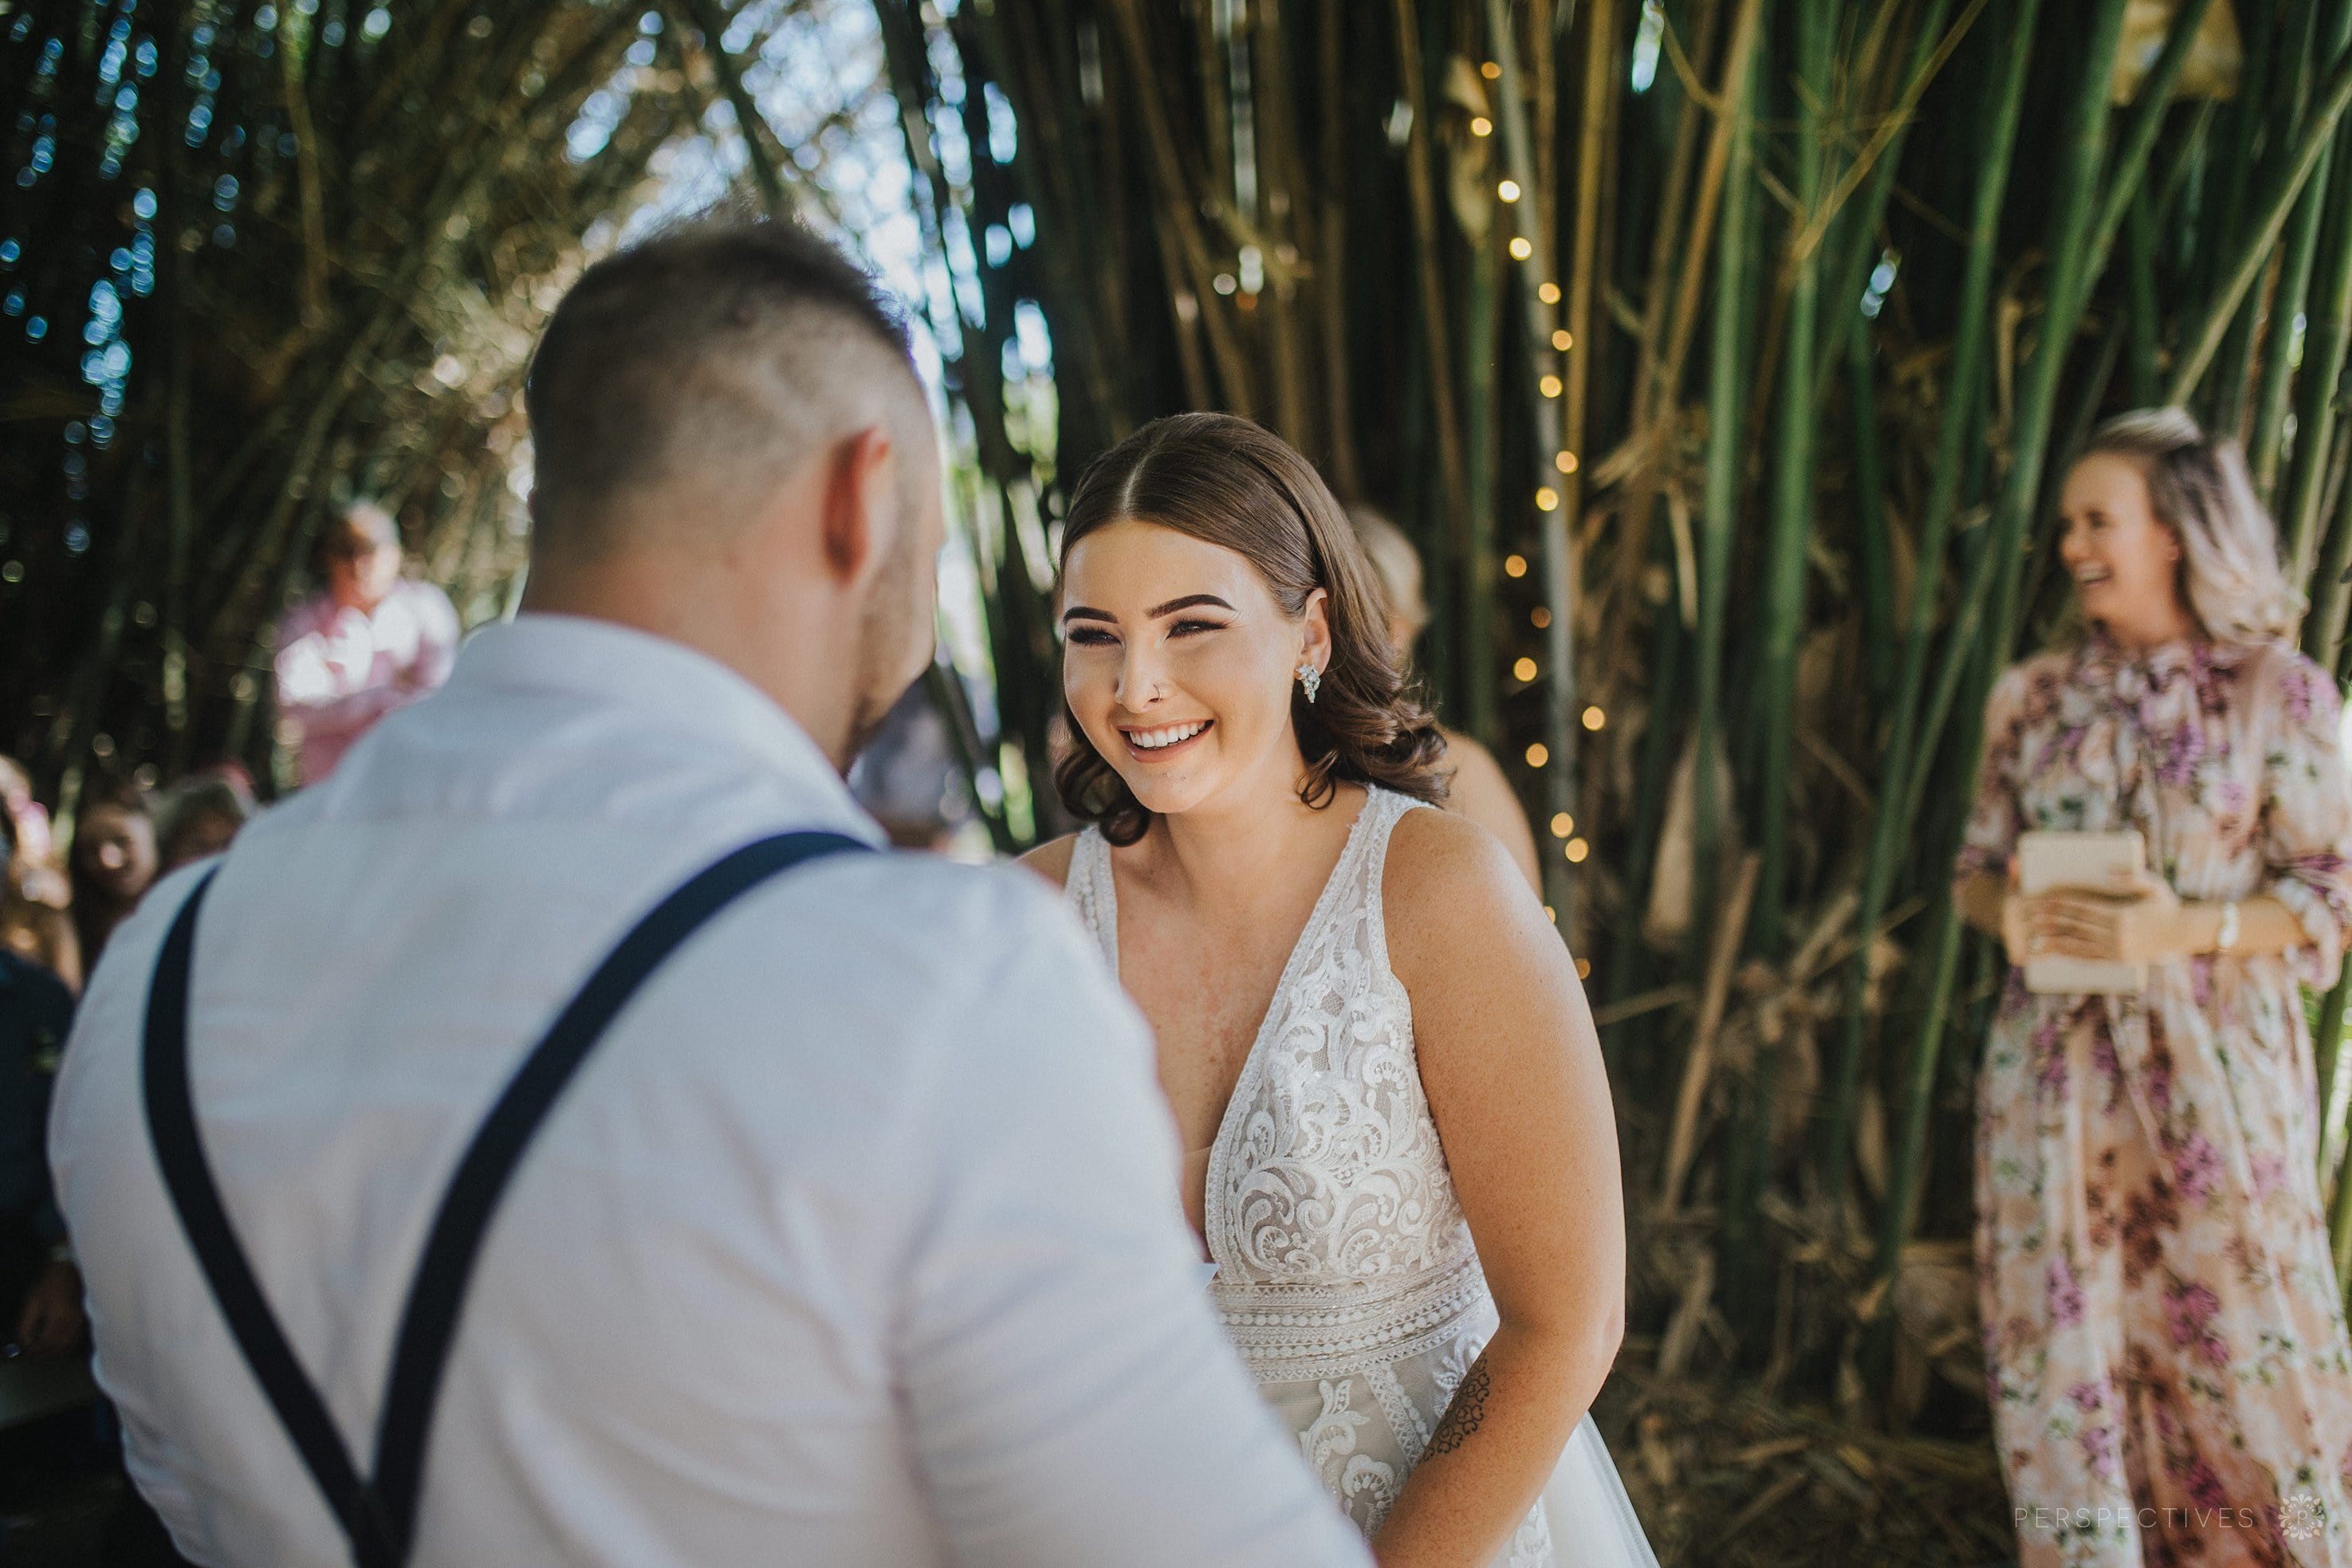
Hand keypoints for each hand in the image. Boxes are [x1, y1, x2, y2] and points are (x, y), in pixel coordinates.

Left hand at [15, 1259, 83, 1357]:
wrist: (71, 1270)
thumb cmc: (49, 1284)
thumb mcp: (32, 1302)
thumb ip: (26, 1325)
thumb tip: (23, 1343)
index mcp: (60, 1318)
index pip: (45, 1343)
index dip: (33, 1351)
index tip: (24, 1352)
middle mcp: (73, 1323)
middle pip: (57, 1348)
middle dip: (42, 1354)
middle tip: (31, 1355)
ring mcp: (82, 1322)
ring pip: (68, 1347)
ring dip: (53, 1352)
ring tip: (41, 1351)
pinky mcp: (85, 1321)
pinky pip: (75, 1341)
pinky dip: (64, 1347)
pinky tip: (55, 1344)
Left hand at [2030, 867, 2184, 963]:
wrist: (2185, 933)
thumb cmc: (2168, 905)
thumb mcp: (2155, 886)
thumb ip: (2133, 878)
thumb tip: (2109, 872)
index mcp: (2122, 916)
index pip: (2083, 909)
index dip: (2061, 905)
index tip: (2044, 900)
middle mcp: (2117, 936)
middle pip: (2076, 927)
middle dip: (2052, 922)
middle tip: (2031, 918)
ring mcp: (2117, 950)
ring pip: (2079, 946)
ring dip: (2055, 943)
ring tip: (2035, 941)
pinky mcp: (2119, 960)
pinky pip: (2090, 959)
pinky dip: (2071, 956)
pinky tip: (2057, 953)